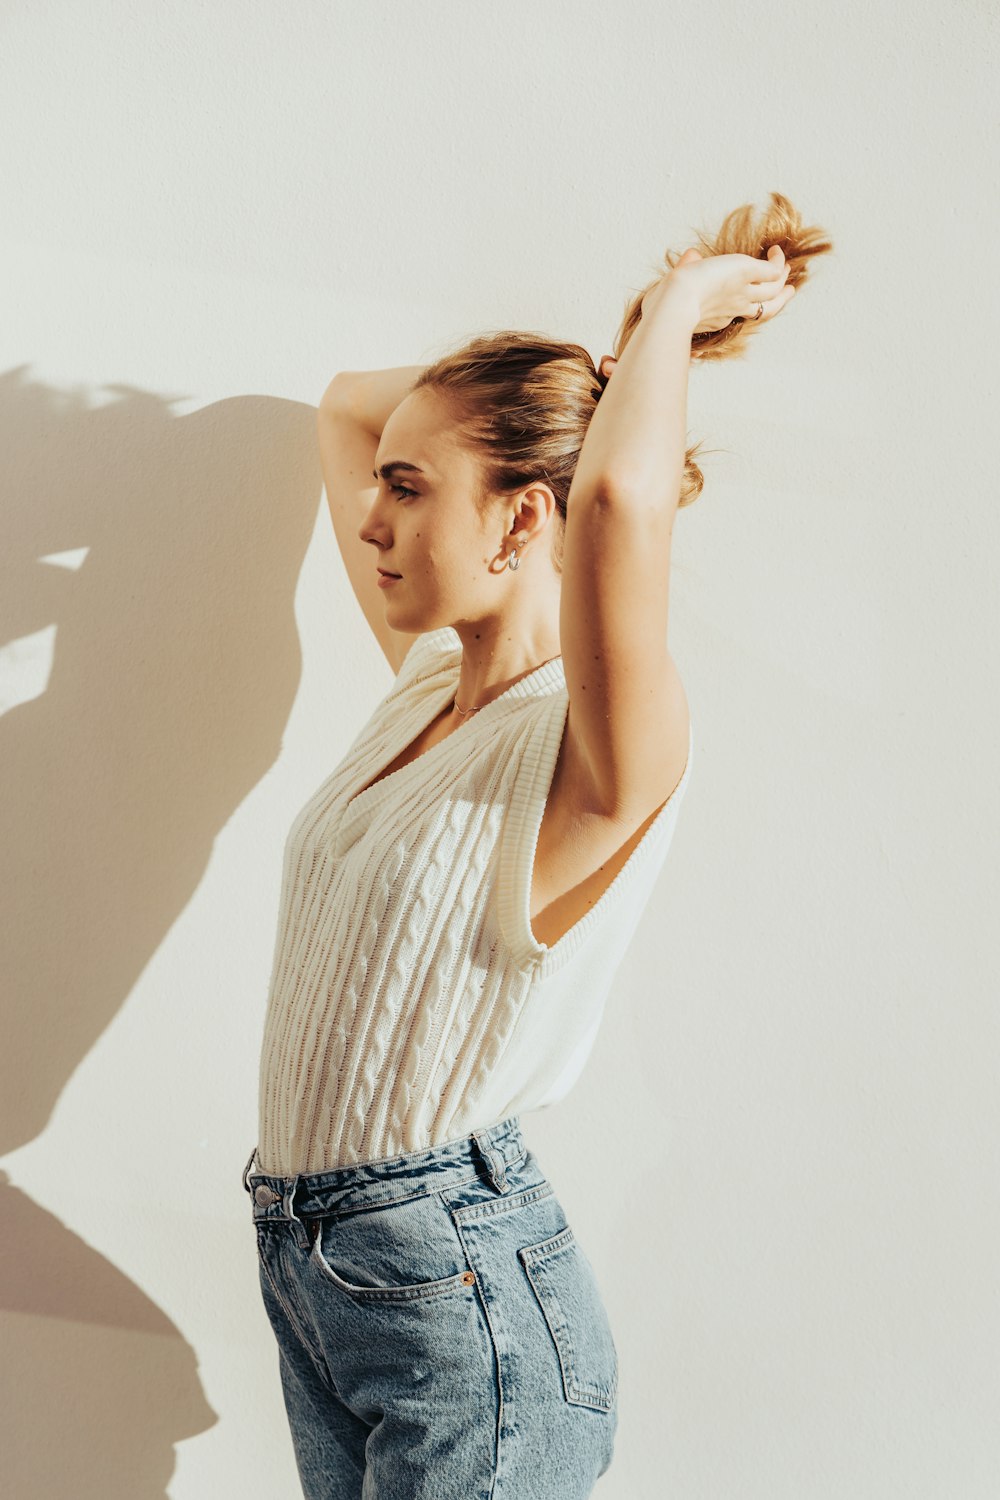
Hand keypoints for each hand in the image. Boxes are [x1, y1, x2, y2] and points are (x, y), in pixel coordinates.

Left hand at [649, 244, 794, 335]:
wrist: (674, 304)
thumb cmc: (665, 304)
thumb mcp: (671, 289)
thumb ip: (683, 272)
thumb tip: (690, 256)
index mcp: (716, 317)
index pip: (737, 313)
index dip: (748, 306)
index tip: (753, 301)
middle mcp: (733, 308)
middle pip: (765, 309)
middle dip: (778, 299)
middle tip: (789, 290)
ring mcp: (743, 292)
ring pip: (773, 291)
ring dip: (782, 279)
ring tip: (786, 267)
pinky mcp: (747, 274)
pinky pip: (771, 270)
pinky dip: (777, 262)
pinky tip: (776, 251)